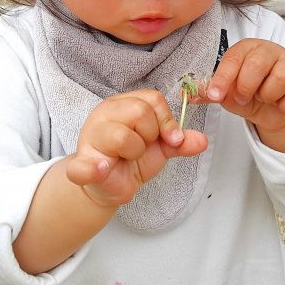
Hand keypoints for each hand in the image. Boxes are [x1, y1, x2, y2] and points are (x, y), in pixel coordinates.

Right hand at [64, 89, 207, 208]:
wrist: (110, 186)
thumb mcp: (160, 148)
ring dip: (134, 152)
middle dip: (150, 135)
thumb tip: (202, 140)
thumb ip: (180, 142)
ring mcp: (90, 138)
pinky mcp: (82, 165)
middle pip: (140, 111)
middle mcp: (104, 114)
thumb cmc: (131, 159)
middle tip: (141, 148)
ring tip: (126, 158)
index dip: (167, 120)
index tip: (171, 139)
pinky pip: (82, 165)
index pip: (152, 99)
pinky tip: (102, 169)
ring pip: (122, 136)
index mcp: (122, 104)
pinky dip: (92, 168)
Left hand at [202, 39, 284, 134]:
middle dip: (246, 88)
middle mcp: (268, 50)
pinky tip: (280, 103)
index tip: (215, 96)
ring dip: (268, 96)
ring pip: (281, 78)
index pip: (232, 60)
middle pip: (256, 65)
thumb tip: (188, 94)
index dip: (222, 79)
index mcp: (246, 49)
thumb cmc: (247, 92)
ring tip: (264, 97)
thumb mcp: (226, 92)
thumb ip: (209, 92)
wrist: (272, 109)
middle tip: (244, 98)